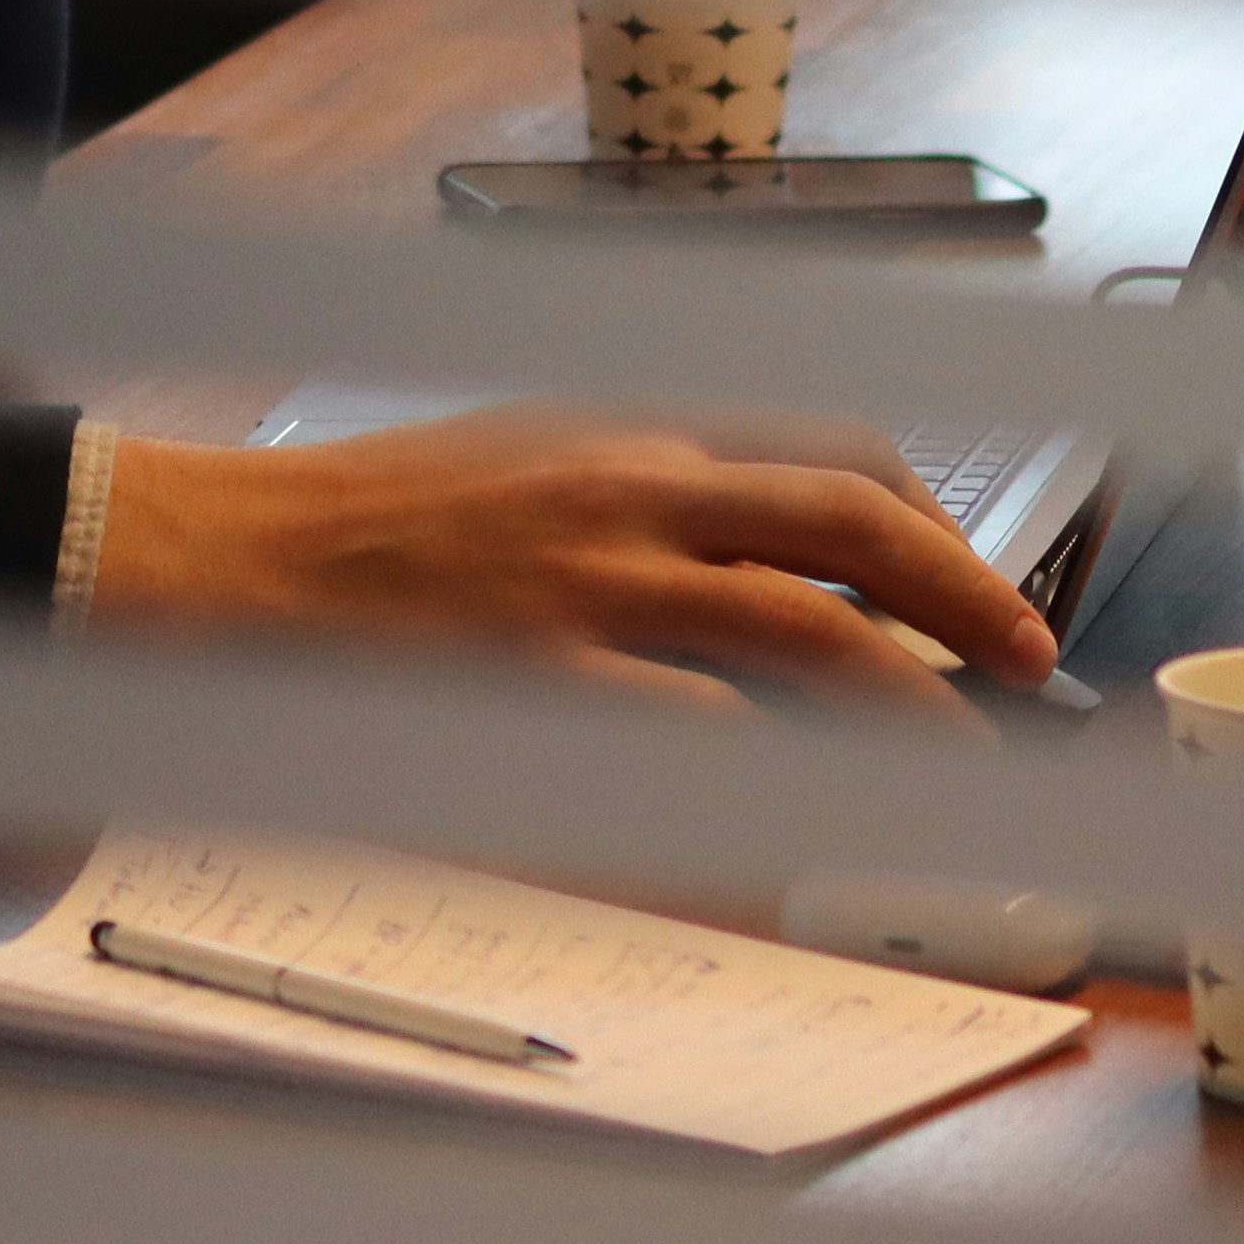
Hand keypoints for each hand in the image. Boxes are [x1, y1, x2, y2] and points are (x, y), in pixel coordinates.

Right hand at [86, 405, 1061, 721]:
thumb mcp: (515, 462)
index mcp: (626, 428)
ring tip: (965, 752)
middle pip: (852, 524)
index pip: (828, 447)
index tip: (966, 573)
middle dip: (967, 593)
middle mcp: (629, 488)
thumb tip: (751, 566)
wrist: (217, 562)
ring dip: (912, 699)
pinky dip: (781, 777)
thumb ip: (634, 498)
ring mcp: (592, 586)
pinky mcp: (546, 678)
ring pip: (810, 634)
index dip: (927, 514)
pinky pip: (704, 737)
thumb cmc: (353, 527)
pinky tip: (821, 814)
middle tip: (1026, 660)